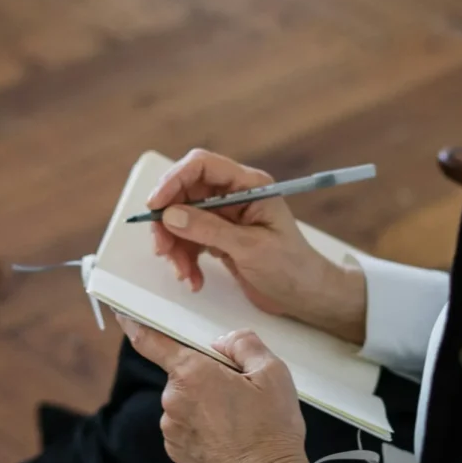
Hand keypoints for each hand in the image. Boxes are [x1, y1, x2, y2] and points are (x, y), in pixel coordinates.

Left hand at [117, 317, 310, 462]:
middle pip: (183, 372)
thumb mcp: (273, 372)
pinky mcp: (176, 450)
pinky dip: (203, 423)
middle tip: (240, 388)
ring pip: (186, 399)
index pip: (150, 341)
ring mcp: (171, 428)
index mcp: (192, 374)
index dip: (133, 324)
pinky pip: (186, 423)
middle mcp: (173, 400)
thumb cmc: (272, 430)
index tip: (122, 314)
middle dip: (206, 373)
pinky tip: (229, 434)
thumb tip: (224, 342)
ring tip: (240, 418)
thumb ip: (244, 344)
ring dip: (206, 400)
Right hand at [148, 149, 366, 344]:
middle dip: (169, 222)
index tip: (155, 206)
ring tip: (184, 273)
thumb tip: (171, 215)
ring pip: (183, 220)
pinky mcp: (220, 237)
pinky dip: (186, 259)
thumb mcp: (249, 248)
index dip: (173, 180)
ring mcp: (226, 217)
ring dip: (176, 247)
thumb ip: (209, 229)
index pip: (202, 166)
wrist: (306, 295)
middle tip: (163, 249)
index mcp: (249, 186)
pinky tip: (194, 279)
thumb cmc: (291, 267)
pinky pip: (190, 240)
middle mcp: (235, 196)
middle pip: (185, 193)